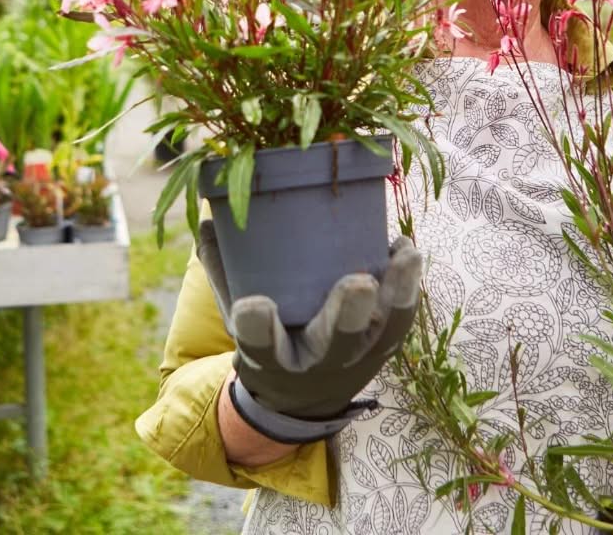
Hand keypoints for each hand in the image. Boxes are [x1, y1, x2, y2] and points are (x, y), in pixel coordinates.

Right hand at [197, 219, 420, 441]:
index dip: (258, 328)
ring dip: (396, 295)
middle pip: (334, 343)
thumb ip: (222, 267)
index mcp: (268, 359)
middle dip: (347, 315)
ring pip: (383, 332)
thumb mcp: (235, 314)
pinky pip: (402, 321)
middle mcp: (314, 364)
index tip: (255, 305)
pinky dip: (407, 287)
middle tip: (357, 284)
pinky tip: (406, 251)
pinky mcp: (383, 349)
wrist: (300, 397)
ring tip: (404, 257)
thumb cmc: (265, 339)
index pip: (259, 344)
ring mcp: (356, 358)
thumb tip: (205, 214)